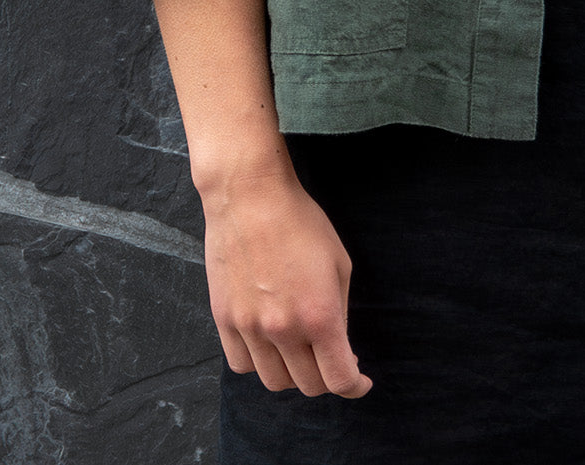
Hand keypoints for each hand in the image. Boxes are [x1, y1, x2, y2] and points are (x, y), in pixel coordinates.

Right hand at [202, 159, 373, 398]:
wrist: (250, 197)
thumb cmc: (301, 222)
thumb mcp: (339, 263)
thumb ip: (339, 311)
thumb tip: (338, 345)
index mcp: (319, 315)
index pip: (339, 379)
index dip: (354, 387)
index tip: (360, 381)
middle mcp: (283, 329)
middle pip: (308, 385)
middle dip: (326, 378)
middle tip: (331, 359)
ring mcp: (250, 327)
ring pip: (274, 382)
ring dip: (292, 374)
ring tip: (299, 352)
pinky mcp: (224, 320)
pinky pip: (241, 364)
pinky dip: (259, 363)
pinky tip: (268, 344)